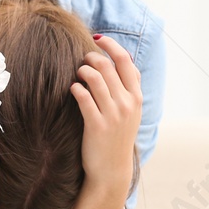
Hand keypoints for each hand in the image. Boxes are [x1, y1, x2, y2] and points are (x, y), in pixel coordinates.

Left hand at [65, 35, 140, 208]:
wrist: (112, 169)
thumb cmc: (117, 137)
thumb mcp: (131, 112)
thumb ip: (128, 88)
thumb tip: (122, 62)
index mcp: (136, 97)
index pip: (126, 62)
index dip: (112, 46)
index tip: (99, 39)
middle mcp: (127, 103)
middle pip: (108, 66)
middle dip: (92, 57)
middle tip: (83, 59)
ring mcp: (113, 114)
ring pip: (95, 78)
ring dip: (83, 70)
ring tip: (77, 73)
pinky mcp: (96, 125)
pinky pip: (83, 97)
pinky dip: (76, 88)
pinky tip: (72, 89)